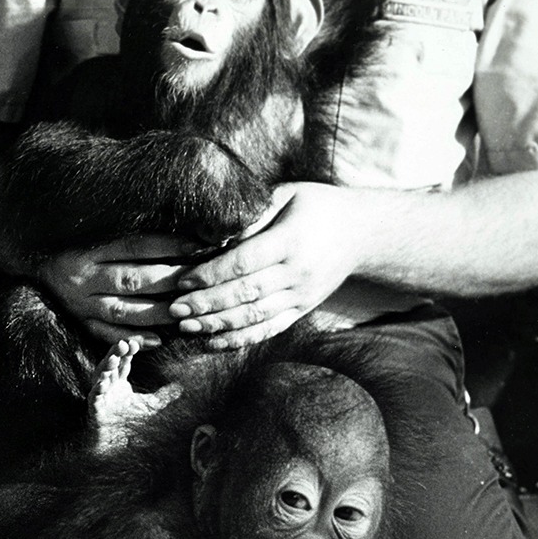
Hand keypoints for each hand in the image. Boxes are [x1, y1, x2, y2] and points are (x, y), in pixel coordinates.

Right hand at [38, 233, 205, 345]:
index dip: (168, 246)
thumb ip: (128, 235)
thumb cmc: (72, 244)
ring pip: (122, 310)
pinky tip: (157, 341)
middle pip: (132, 279)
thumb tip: (175, 232)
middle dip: (169, 280)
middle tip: (200, 282)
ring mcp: (80, 303)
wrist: (32, 264)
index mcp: (90, 249)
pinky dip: (132, 338)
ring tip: (184, 313)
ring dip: (156, 313)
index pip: (135, 246)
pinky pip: (106, 334)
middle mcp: (84, 277)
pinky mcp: (79, 321)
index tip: (199, 246)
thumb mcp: (95, 234)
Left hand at [169, 182, 362, 347]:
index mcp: (291, 241)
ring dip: (218, 326)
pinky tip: (212, 342)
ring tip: (186, 328)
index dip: (211, 274)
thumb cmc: (316, 207)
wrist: (362, 233)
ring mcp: (301, 296)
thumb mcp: (287, 195)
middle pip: (246, 294)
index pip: (245, 262)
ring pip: (255, 317)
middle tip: (174, 309)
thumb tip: (210, 234)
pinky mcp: (301, 310)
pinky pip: (268, 330)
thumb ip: (251, 215)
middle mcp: (297, 273)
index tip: (183, 280)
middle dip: (207, 304)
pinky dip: (239, 340)